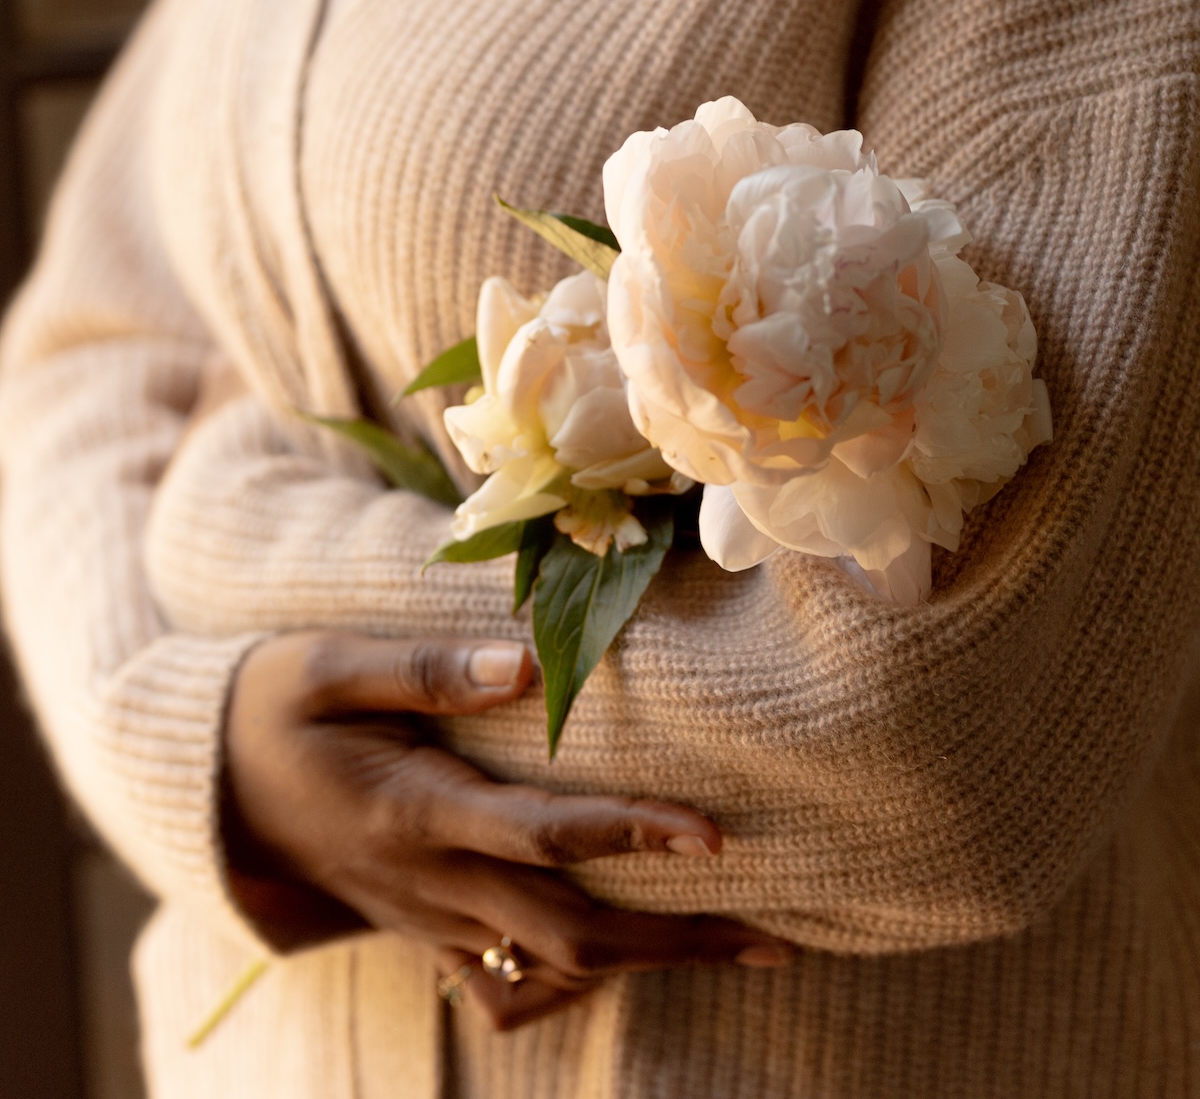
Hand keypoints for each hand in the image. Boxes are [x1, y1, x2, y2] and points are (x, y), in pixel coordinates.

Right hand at [223, 631, 792, 1030]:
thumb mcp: (325, 665)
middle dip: (678, 939)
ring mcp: (431, 918)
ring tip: (746, 944)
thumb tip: (522, 665)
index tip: (715, 833)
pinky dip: (576, 986)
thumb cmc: (275, 707)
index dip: (631, 834)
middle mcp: (432, 881)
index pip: (541, 833)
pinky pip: (509, 985)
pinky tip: (632, 961)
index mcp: (413, 809)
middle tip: (780, 928)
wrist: (211, 786)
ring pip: (553, 968)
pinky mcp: (428, 929)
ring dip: (652, 965)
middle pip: (570, 932)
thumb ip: (421, 667)